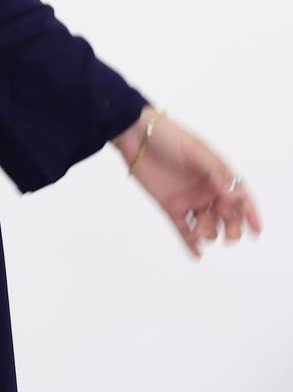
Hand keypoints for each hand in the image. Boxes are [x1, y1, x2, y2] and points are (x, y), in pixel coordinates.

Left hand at [112, 105, 262, 259]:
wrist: (135, 135)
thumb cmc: (167, 136)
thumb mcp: (196, 151)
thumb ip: (216, 173)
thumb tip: (234, 195)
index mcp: (216, 174)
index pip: (239, 196)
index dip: (250, 213)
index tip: (256, 230)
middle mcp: (205, 188)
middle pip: (226, 215)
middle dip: (231, 228)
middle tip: (228, 236)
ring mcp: (188, 198)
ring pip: (206, 224)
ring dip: (208, 233)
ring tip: (199, 232)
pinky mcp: (170, 205)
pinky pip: (183, 228)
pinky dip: (190, 243)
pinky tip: (197, 255)